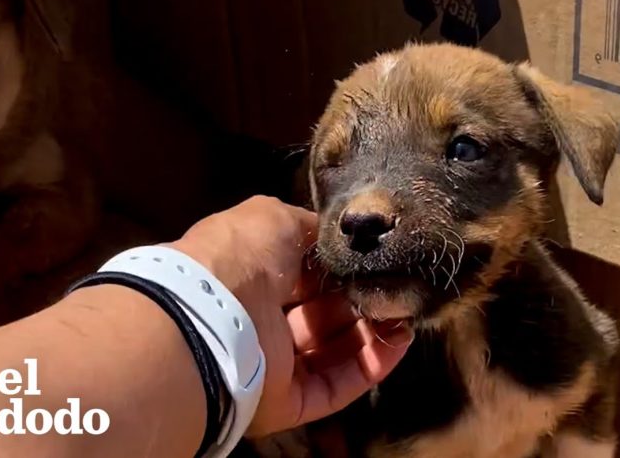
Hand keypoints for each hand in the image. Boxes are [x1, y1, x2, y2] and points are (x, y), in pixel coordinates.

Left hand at [169, 196, 412, 436]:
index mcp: (250, 278)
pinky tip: (400, 340)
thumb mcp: (275, 218)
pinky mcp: (287, 402)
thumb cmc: (242, 255)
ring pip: (333, 352)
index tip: (373, 262)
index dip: (339, 271)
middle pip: (321, 316)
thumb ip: (308, 228)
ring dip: (373, 333)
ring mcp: (273, 365)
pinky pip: (336, 385)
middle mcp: (260, 322)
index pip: (303, 277)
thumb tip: (335, 237)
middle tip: (394, 289)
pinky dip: (370, 365)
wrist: (215, 311)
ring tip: (405, 314)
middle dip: (360, 302)